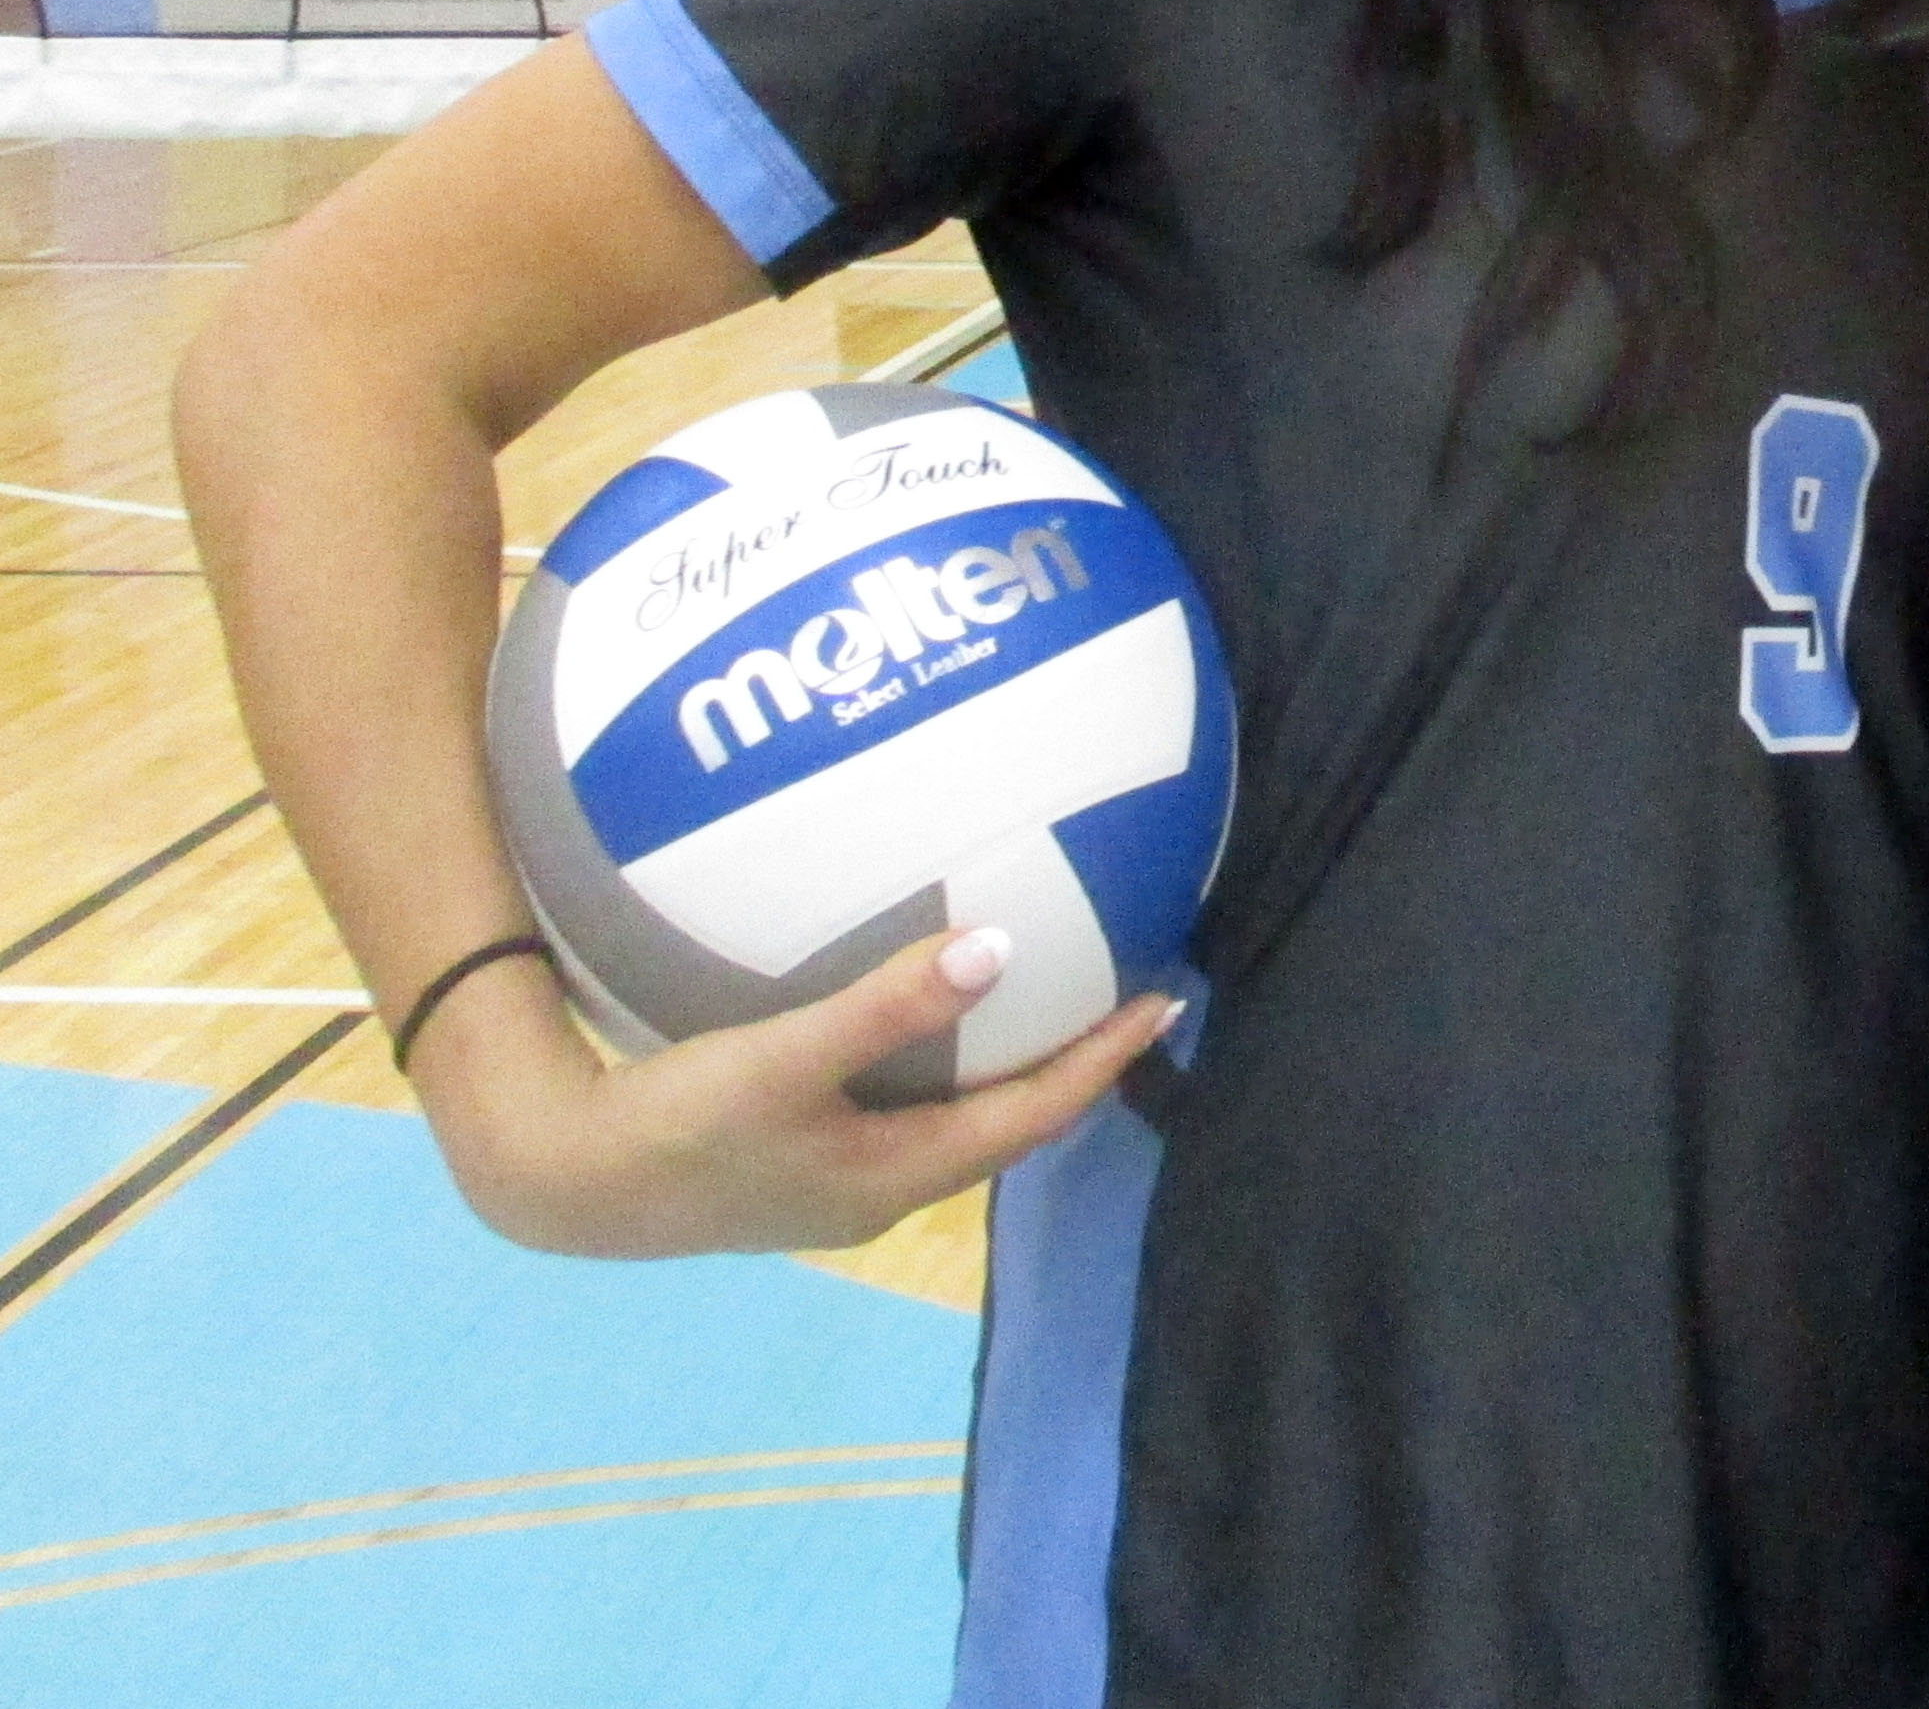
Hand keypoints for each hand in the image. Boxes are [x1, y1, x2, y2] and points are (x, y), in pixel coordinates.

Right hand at [406, 926, 1178, 1258]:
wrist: (558, 1183)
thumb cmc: (671, 1131)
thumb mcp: (781, 1063)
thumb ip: (886, 1007)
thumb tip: (997, 947)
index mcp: (897, 1176)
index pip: (1034, 1118)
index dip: (1104, 1063)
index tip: (1165, 1003)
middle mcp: (881, 1186)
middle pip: (1005, 1119)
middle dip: (1069, 1058)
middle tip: (1122, 986)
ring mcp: (835, 1175)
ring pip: (951, 1111)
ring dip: (1001, 1055)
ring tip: (1046, 984)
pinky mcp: (793, 1153)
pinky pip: (892, 1095)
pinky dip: (927, 1047)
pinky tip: (909, 990)